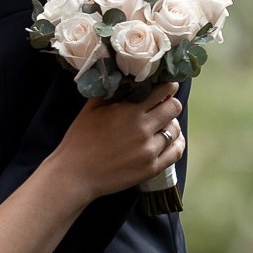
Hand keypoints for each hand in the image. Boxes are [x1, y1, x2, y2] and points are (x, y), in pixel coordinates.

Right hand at [60, 83, 184, 202]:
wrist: (75, 173)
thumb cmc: (80, 139)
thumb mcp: (91, 109)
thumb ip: (110, 93)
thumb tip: (124, 78)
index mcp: (129, 112)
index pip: (162, 92)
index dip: (167, 86)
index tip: (167, 86)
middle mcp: (143, 130)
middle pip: (174, 108)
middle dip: (171, 103)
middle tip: (164, 103)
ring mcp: (149, 151)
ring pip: (175, 130)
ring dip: (171, 123)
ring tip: (163, 123)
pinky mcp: (152, 168)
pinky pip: (176, 152)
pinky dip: (177, 143)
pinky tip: (171, 139)